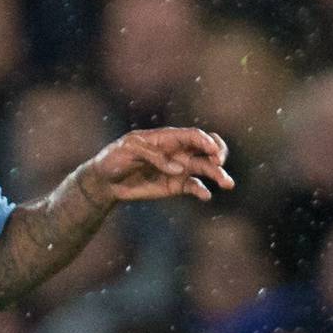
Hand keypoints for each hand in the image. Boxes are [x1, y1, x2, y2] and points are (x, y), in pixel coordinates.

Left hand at [73, 128, 233, 210]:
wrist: (105, 180)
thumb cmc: (115, 158)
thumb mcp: (129, 150)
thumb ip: (154, 156)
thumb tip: (178, 168)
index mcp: (167, 137)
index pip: (193, 136)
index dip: (206, 141)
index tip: (213, 151)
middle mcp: (178, 151)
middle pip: (206, 149)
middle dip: (218, 153)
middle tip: (220, 163)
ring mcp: (179, 168)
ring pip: (204, 168)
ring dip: (217, 175)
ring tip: (228, 183)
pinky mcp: (175, 185)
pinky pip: (194, 187)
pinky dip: (202, 191)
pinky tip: (205, 196)